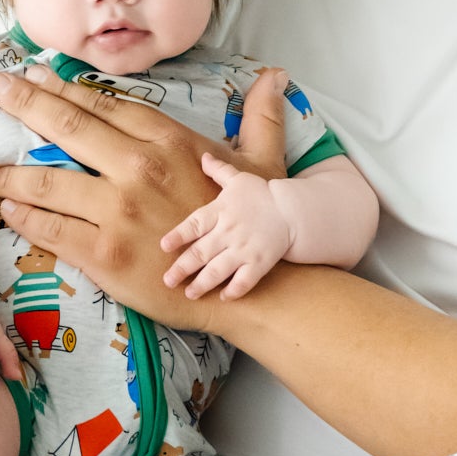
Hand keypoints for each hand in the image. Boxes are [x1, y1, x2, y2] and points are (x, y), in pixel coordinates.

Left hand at [0, 63, 288, 335]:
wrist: (255, 288)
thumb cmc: (254, 224)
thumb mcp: (260, 162)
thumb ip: (261, 115)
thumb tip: (274, 77)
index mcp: (168, 141)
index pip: (102, 105)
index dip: (62, 87)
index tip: (33, 73)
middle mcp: (138, 168)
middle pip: (66, 126)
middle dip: (23, 104)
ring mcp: (118, 211)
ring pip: (46, 183)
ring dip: (9, 172)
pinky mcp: (104, 254)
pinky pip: (50, 230)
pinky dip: (23, 218)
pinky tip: (7, 210)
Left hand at [160, 153, 294, 300]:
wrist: (292, 210)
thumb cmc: (262, 194)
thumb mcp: (239, 179)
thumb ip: (218, 171)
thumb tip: (203, 157)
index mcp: (221, 211)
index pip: (195, 224)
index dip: (179, 235)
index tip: (164, 246)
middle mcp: (230, 231)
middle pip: (201, 252)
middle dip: (182, 268)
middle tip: (167, 281)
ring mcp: (245, 248)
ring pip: (219, 270)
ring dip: (203, 284)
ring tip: (189, 294)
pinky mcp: (260, 263)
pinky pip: (245, 280)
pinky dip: (235, 290)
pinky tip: (224, 298)